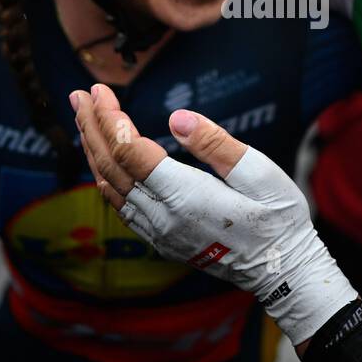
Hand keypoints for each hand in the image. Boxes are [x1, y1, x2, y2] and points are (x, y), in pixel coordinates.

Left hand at [69, 83, 356, 344]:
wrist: (282, 271)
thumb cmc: (278, 218)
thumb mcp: (259, 173)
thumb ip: (216, 144)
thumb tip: (177, 118)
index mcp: (186, 198)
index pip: (130, 152)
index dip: (111, 119)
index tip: (100, 90)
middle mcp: (164, 218)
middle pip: (112, 166)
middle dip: (93, 127)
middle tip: (79, 95)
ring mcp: (160, 233)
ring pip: (111, 187)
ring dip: (94, 150)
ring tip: (84, 119)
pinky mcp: (162, 240)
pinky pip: (121, 206)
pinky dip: (105, 176)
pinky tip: (102, 160)